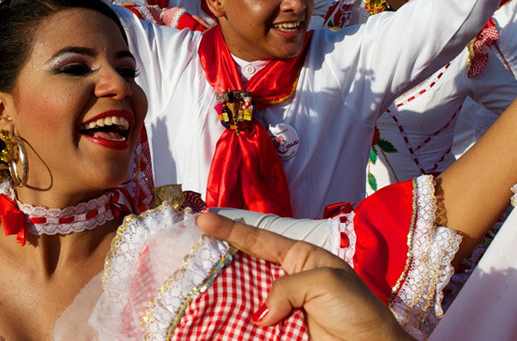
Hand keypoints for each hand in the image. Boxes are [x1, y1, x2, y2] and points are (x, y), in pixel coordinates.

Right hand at [197, 212, 413, 340]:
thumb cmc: (356, 310)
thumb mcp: (324, 282)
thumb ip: (286, 287)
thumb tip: (261, 314)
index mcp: (301, 257)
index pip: (258, 239)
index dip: (230, 228)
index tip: (204, 218)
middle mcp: (287, 278)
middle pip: (245, 264)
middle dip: (220, 257)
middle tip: (191, 250)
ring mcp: (282, 306)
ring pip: (244, 295)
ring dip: (222, 292)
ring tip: (195, 285)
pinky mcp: (280, 330)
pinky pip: (251, 324)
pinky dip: (234, 322)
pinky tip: (215, 317)